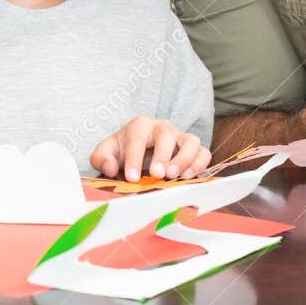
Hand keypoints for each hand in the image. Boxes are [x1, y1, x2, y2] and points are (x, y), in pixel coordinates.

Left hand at [89, 116, 210, 181]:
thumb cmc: (123, 151)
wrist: (139, 151)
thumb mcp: (106, 152)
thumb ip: (101, 158)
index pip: (137, 138)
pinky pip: (203, 152)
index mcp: (140, 126)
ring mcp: (180, 137)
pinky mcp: (194, 149)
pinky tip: (188, 178)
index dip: (134, 158)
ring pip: (191, 141)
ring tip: (174, 176)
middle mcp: (163, 128)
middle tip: (157, 174)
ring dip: (185, 159)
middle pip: (166, 135)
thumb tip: (110, 168)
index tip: (131, 178)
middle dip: (162, 155)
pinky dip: (199, 164)